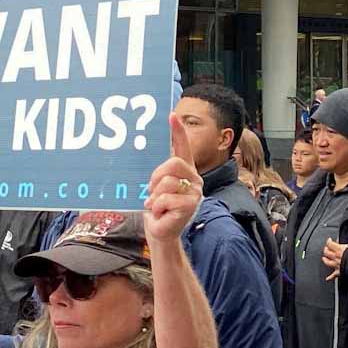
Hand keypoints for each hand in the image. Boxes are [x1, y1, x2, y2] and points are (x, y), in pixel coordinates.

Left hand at [143, 114, 203, 244]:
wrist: (161, 231)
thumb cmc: (159, 208)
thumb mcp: (157, 187)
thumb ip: (159, 175)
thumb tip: (152, 164)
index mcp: (185, 170)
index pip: (183, 147)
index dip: (178, 131)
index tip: (172, 115)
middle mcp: (193, 178)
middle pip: (173, 163)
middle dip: (156, 177)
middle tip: (152, 191)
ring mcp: (195, 192)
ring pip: (167, 182)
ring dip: (155, 196)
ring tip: (158, 205)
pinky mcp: (191, 205)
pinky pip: (166, 198)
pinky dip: (157, 207)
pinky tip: (161, 213)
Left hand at [323, 228, 347, 279]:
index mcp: (339, 249)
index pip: (330, 244)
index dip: (329, 241)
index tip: (329, 240)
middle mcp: (336, 257)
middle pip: (327, 253)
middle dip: (326, 250)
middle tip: (326, 248)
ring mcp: (337, 264)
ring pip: (328, 262)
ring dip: (325, 260)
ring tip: (324, 259)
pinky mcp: (340, 272)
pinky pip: (333, 275)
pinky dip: (330, 277)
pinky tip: (328, 278)